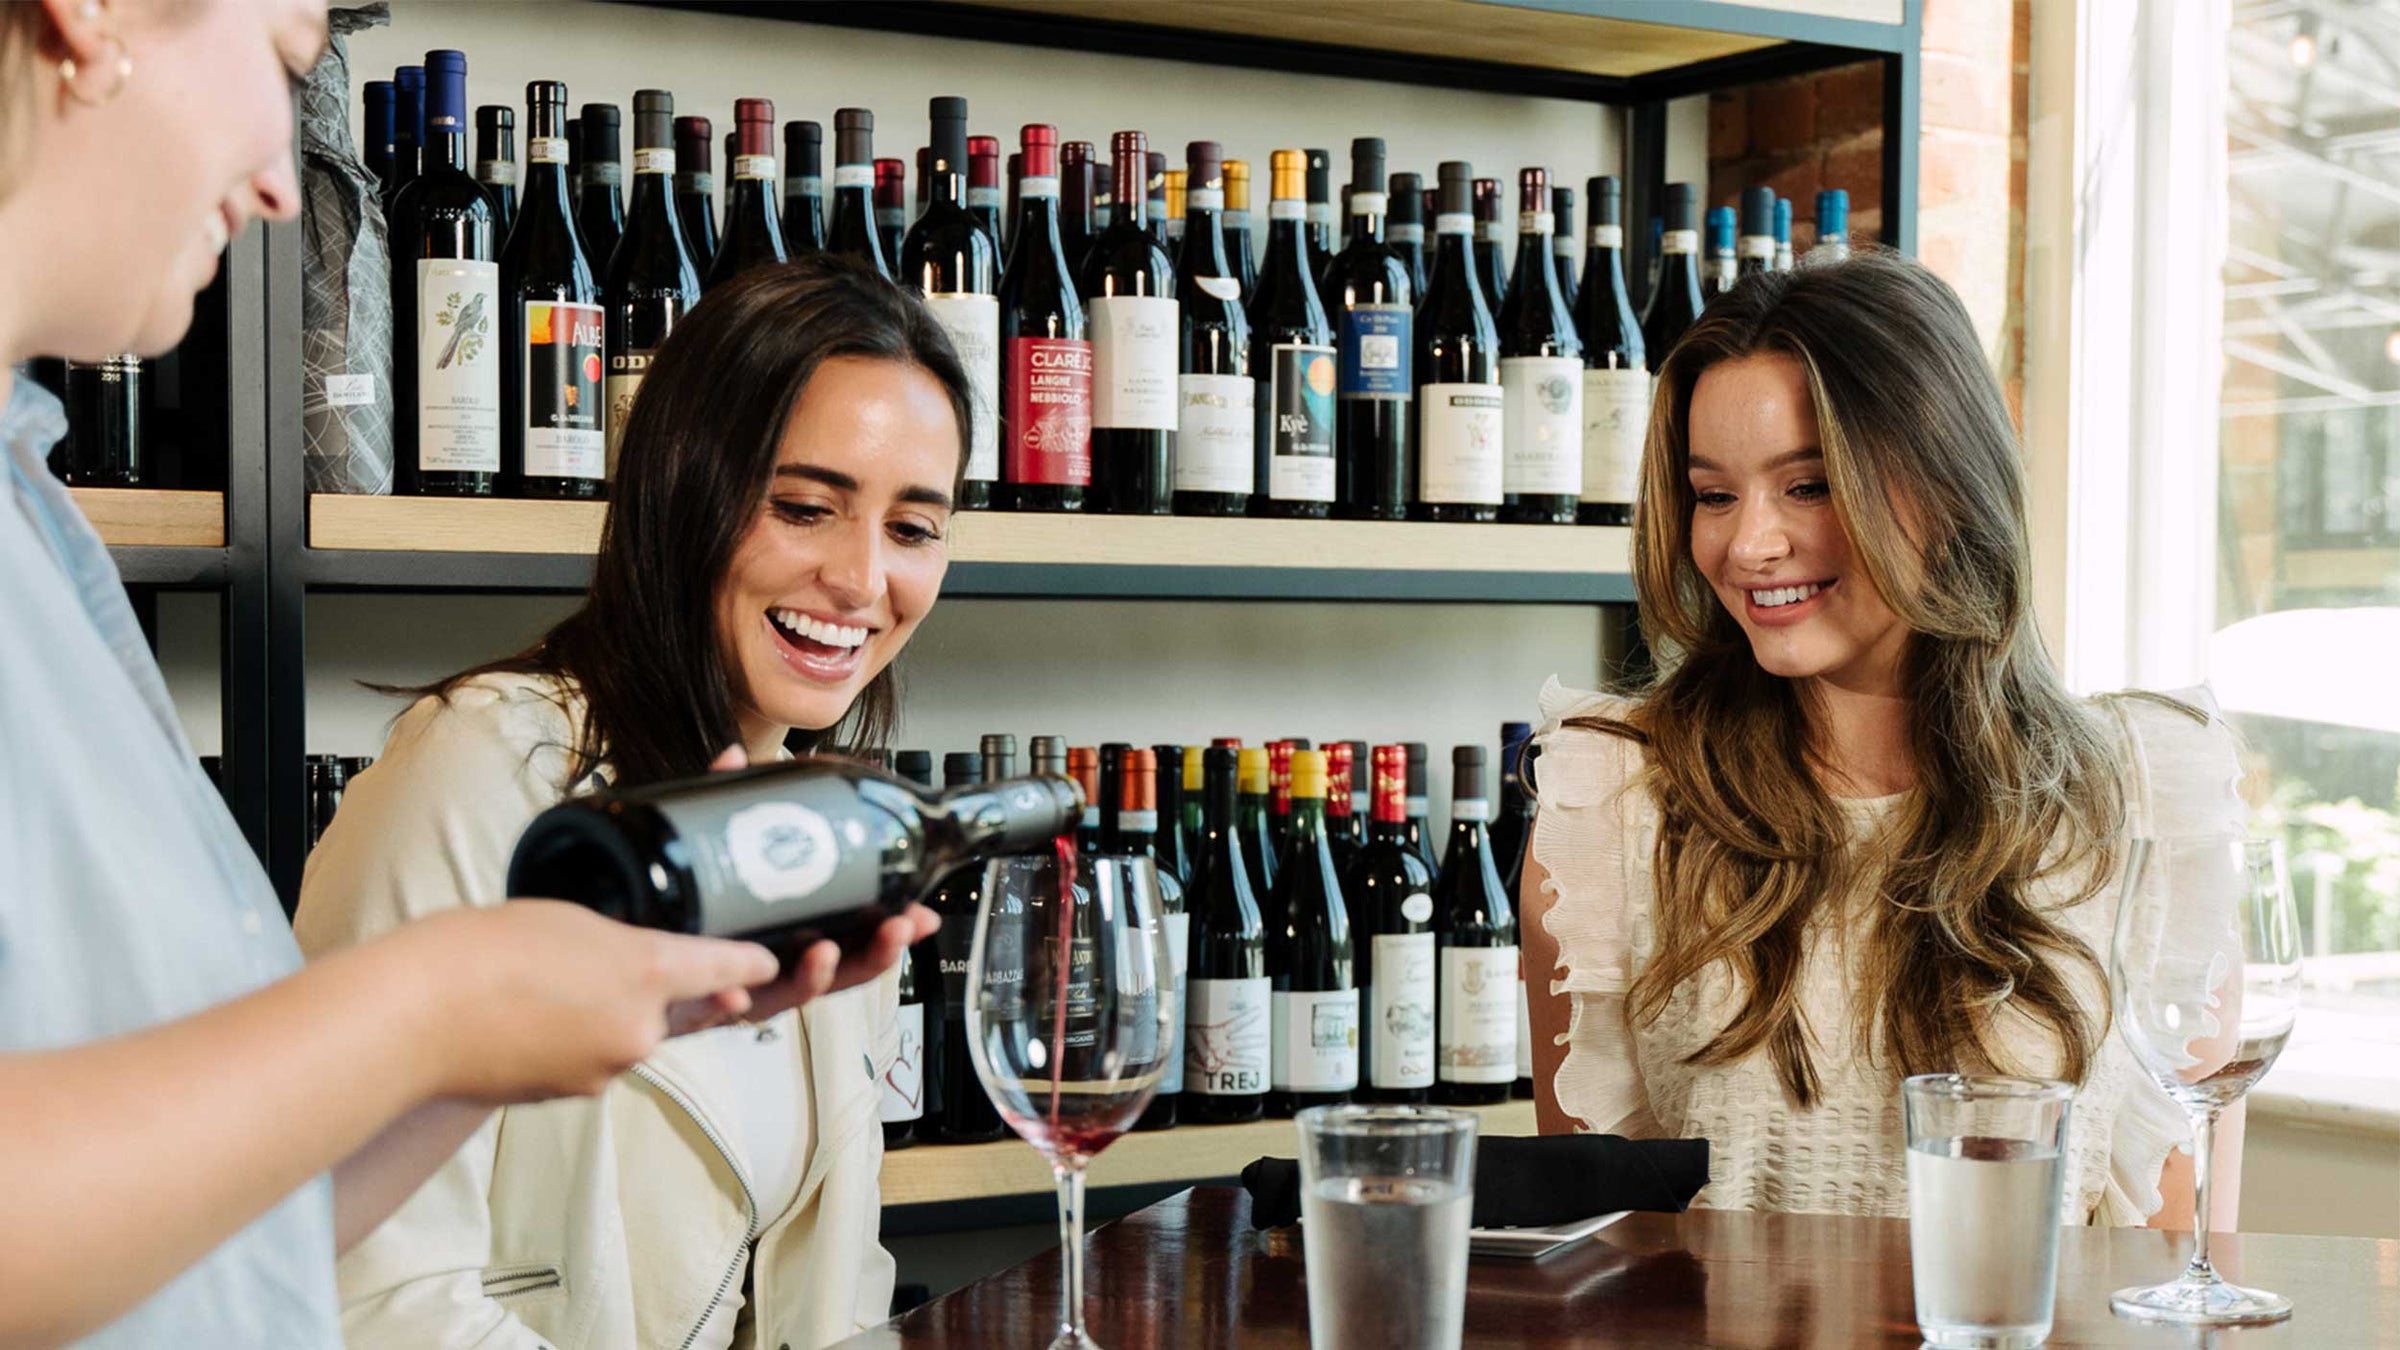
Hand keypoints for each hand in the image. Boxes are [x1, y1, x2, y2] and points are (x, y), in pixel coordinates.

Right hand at [394, 901, 780, 1105]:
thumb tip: (657, 963)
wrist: (412, 1018)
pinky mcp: (574, 1091)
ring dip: (619, 1007)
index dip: (754, 963)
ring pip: (639, 1030)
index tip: (771, 961)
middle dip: (686, 989)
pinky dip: (583, 1031)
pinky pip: (599, 1054)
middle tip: (673, 974)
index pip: (732, 967)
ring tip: (558, 973)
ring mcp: (609, 1066)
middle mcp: (641, 1028)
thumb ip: (628, 939)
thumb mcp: (570, 915)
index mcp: (648, 970)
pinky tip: (539, 1004)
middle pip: (688, 1006)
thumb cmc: (480, 952)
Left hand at [664, 744, 942, 1032]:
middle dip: (876, 953)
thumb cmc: (669, 904)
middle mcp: (773, 964)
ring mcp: (741, 987)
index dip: (887, 929)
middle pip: (840, 968)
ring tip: (824, 953)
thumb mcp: (709, 849)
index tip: (917, 915)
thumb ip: (726, 805)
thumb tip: (736, 757)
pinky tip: (733, 992)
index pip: (851, 934)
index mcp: (788, 932)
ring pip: (793, 993)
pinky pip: (718, 1009)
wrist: (615, 940)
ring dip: (816, 977)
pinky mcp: (701, 1005)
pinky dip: (730, 1000)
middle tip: (898, 928)